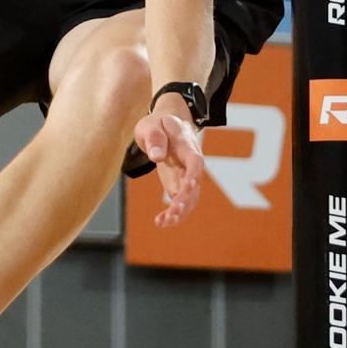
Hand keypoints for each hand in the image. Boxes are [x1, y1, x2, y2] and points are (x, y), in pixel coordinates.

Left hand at [134, 102, 204, 228]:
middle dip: (185, 200)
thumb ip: (155, 138)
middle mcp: (191, 164)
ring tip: (163, 222)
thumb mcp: (151, 125)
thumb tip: (157, 156)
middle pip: (194, 185)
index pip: (195, 161)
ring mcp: (186, 176)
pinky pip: (180, 202)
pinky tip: (160, 222)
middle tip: (172, 212)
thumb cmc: (158, 124)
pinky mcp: (178, 185)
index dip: (194, 174)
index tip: (190, 186)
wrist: (164, 126)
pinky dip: (173, 213)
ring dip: (180, 212)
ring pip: (190, 198)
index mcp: (187, 146)